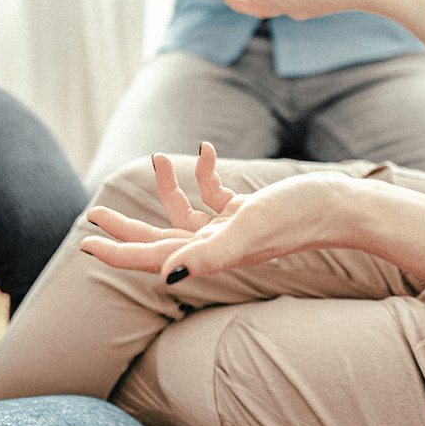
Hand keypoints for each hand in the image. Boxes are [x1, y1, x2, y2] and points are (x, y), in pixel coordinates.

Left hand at [80, 142, 357, 281]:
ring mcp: (230, 231)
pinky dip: (205, 175)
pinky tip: (205, 150)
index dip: (117, 250)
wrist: (339, 206)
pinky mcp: (246, 213)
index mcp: (209, 254)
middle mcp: (216, 247)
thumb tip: (165, 275)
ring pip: (183, 216)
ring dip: (166, 189)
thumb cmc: (295, 216)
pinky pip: (214, 196)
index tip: (85, 240)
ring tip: (156, 157)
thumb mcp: (248, 229)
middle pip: (158, 239)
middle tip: (94, 214)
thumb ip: (208, 255)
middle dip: (125, 227)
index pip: (152, 256)